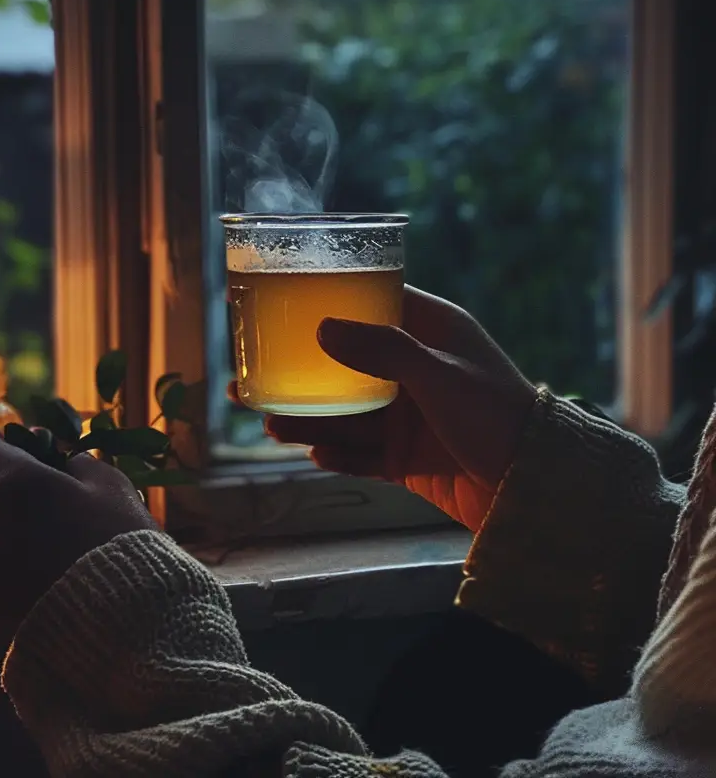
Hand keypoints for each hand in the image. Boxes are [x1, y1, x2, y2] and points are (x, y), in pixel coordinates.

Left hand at [0, 430, 156, 628]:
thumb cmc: (120, 538)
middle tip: (44, 486)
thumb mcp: (106, 481)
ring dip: (5, 519)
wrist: (126, 620)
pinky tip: (50, 561)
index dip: (3, 443)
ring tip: (51, 529)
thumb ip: (70, 461)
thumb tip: (52, 458)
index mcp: (11, 485)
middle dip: (2, 480)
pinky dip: (13, 553)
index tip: (29, 449)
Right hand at [257, 287, 538, 530]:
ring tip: (271, 425)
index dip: (331, 301)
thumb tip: (321, 329)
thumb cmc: (497, 415)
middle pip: (345, 365)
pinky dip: (338, 455)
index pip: (373, 302)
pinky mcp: (408, 457)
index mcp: (429, 332)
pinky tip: (316, 456)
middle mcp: (415, 369)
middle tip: (254, 379)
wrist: (537, 490)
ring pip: (346, 413)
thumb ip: (382, 350)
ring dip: (309, 419)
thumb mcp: (438, 374)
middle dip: (302, 374)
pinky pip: (362, 453)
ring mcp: (410, 415)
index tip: (285, 304)